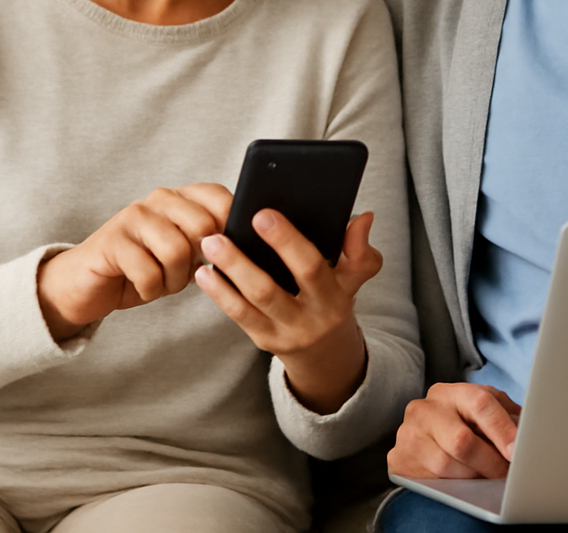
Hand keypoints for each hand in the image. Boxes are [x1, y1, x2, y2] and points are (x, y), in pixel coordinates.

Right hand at [37, 183, 232, 340]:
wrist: (87, 284)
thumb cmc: (144, 268)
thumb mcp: (184, 253)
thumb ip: (211, 242)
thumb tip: (248, 247)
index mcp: (180, 197)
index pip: (219, 196)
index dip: (230, 226)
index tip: (224, 253)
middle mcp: (158, 199)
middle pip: (203, 226)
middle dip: (198, 262)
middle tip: (183, 275)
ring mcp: (133, 217)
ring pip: (176, 251)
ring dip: (173, 280)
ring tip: (161, 282)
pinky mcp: (112, 241)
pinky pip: (149, 273)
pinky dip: (150, 290)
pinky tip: (141, 287)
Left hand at [194, 209, 382, 413]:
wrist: (328, 354)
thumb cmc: (334, 301)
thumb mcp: (353, 278)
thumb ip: (359, 249)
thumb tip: (363, 218)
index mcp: (332, 298)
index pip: (310, 267)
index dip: (287, 242)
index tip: (263, 214)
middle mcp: (307, 320)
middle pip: (270, 291)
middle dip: (242, 261)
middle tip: (219, 233)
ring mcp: (283, 334)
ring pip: (249, 304)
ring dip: (225, 274)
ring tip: (209, 245)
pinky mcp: (263, 340)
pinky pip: (238, 315)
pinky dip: (220, 293)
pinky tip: (205, 272)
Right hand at [388, 382, 521, 478]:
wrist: (424, 439)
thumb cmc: (464, 426)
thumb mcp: (486, 416)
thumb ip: (507, 420)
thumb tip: (532, 435)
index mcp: (449, 392)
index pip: (479, 402)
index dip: (502, 429)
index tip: (518, 451)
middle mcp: (423, 408)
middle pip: (461, 439)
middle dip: (490, 462)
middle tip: (506, 474)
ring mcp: (407, 433)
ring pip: (446, 465)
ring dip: (473, 477)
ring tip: (486, 477)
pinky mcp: (397, 459)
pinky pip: (430, 480)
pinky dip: (453, 485)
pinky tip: (464, 482)